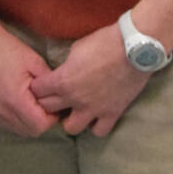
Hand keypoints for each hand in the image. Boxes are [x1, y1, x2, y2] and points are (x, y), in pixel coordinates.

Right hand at [0, 20, 60, 138]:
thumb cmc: (5, 49)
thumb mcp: (35, 62)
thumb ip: (50, 82)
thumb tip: (61, 95)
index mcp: (14, 101)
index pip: (40, 126)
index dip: (52, 118)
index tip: (54, 105)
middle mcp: (1, 112)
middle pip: (30, 132)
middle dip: (42, 122)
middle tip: (46, 105)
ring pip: (18, 130)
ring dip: (28, 122)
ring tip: (32, 104)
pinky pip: (6, 124)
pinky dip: (16, 120)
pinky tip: (19, 104)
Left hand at [28, 26, 148, 137]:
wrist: (135, 48)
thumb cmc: (105, 42)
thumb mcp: (77, 49)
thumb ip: (67, 66)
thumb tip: (65, 72)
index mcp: (63, 80)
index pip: (37, 91)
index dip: (37, 87)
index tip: (41, 84)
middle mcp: (75, 98)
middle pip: (48, 109)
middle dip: (47, 102)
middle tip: (55, 97)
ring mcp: (94, 109)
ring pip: (70, 128)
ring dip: (69, 119)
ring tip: (74, 111)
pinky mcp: (112, 113)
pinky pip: (99, 131)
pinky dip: (95, 125)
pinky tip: (96, 116)